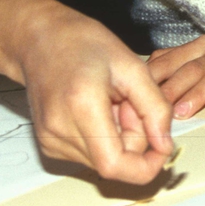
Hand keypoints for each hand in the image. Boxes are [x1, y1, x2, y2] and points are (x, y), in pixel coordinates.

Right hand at [14, 0, 173, 183]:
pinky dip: (104, 137)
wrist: (40, 40)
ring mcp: (50, 140)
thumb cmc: (82, 43)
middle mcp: (59, 130)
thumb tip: (165, 145)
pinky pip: (89, 154)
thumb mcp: (133, 66)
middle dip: (136, 140)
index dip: (145, 165)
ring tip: (114, 101)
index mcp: (82, 106)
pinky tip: (100, 109)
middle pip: (113, 163)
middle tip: (132, 103)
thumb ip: (155, 108)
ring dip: (120, 138)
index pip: (114, 165)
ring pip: (103, 160)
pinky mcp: (49, 144)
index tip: (162, 147)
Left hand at [147, 30, 204, 117]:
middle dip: (170, 88)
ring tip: (181, 113)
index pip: (171, 61)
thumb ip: (176, 59)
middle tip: (150, 109)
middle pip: (191, 69)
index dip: (151, 78)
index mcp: (201, 47)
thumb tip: (142, 70)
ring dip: (198, 94)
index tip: (131, 96)